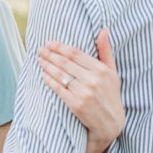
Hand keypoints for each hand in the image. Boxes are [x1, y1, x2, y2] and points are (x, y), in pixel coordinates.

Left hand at [38, 28, 124, 152]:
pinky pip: (59, 89)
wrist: (110, 123)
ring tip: (40, 59)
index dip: (61, 47)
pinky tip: (43, 74)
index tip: (50, 43)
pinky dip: (49, 80)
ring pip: (61, 75)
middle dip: (51, 55)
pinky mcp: (76, 104)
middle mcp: (93, 80)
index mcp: (101, 70)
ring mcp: (84, 92)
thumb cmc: (110, 95)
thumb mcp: (112, 72)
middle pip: (66, 63)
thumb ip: (106, 51)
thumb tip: (104, 30)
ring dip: (47, 65)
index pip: (76, 54)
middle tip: (40, 49)